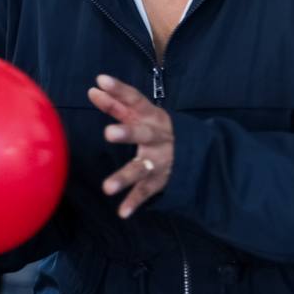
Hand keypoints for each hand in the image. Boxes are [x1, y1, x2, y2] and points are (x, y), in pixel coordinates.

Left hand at [87, 74, 174, 218]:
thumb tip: (93, 89)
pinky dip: (135, 202)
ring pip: (142, 168)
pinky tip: (122, 212)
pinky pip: (146, 191)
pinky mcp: (161, 179)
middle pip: (143, 134)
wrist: (200, 151)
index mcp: (152, 116)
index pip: (135, 100)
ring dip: (125, 177)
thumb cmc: (156, 127)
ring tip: (106, 188)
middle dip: (128, 133)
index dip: (119, 90)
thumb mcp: (142, 114)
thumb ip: (117, 103)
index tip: (100, 81)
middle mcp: (158, 137)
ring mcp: (160, 160)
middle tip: (108, 133)